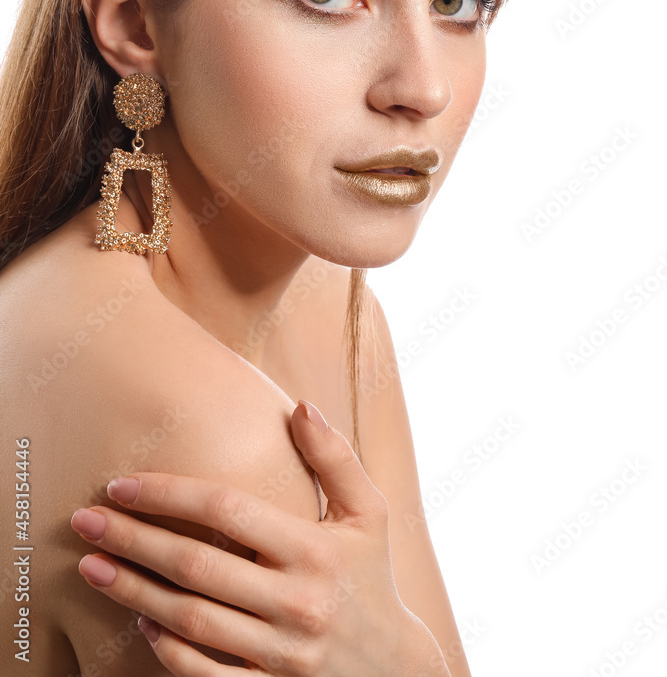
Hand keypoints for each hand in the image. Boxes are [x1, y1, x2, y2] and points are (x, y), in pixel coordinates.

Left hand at [70, 400, 448, 675]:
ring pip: (192, 620)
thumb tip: (300, 406)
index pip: (227, 510)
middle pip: (196, 566)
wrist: (395, 668)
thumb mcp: (369, 513)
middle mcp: (297, 601)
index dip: (169, 494)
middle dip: (132, 539)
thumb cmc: (371, 576)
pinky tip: (140, 623)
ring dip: (133, 592)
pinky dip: (168, 651)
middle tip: (83, 521)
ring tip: (91, 567)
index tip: (122, 483)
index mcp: (315, 549)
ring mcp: (283, 654)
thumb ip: (335, 458)